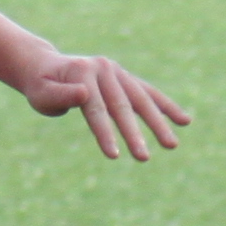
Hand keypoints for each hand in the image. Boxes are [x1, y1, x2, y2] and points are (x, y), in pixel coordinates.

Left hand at [21, 53, 189, 161]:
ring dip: (158, 123)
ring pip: (141, 99)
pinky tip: (184, 121)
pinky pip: (149, 93)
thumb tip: (84, 95)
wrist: (45, 67)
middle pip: (122, 105)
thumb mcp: (40, 93)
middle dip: (135, 134)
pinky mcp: (125, 78)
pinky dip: (166, 107)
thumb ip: (61, 95)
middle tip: (144, 158)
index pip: (96, 108)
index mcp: (82, 72)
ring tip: (172, 145)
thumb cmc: (40, 86)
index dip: (105, 133)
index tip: (114, 156)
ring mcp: (117, 72)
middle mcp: (104, 69)